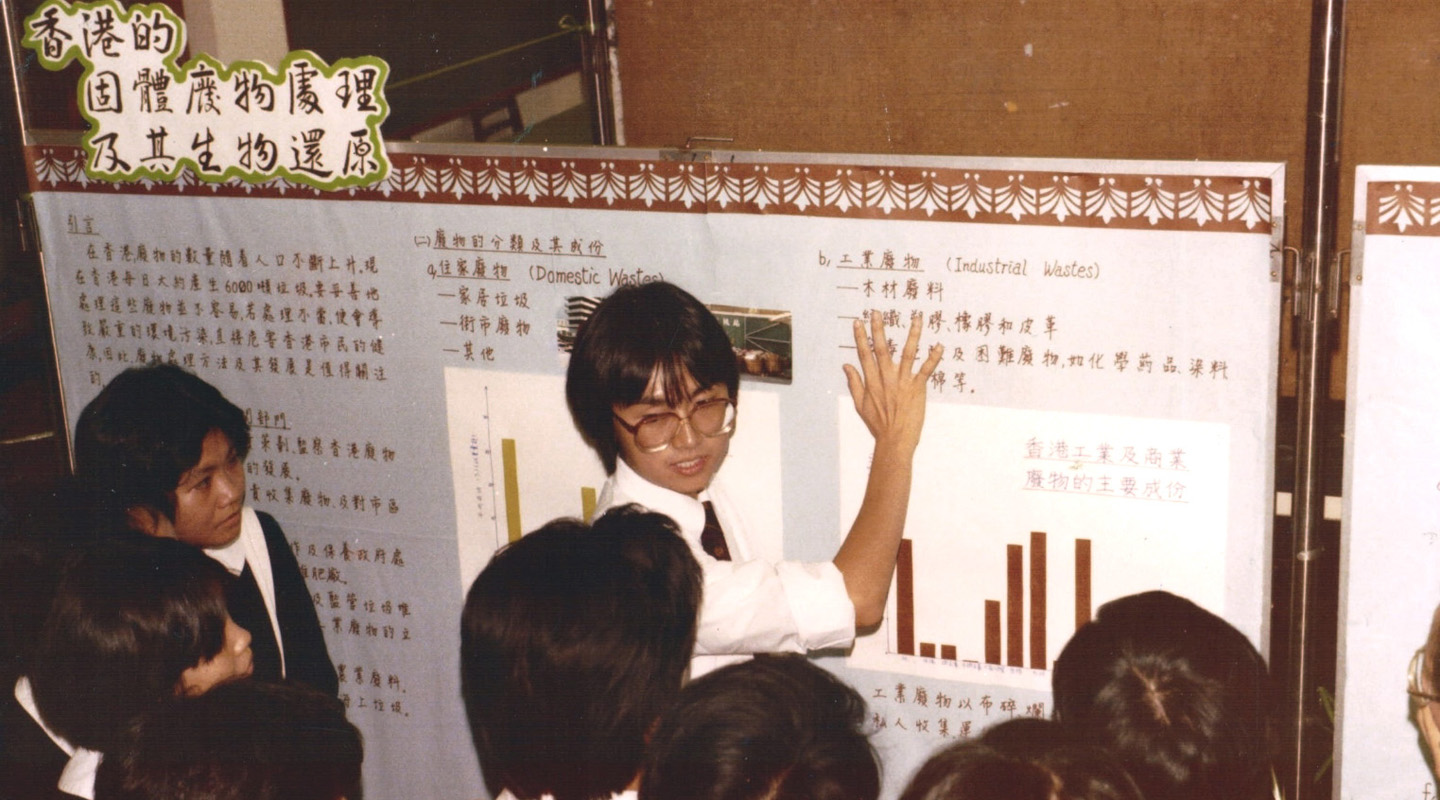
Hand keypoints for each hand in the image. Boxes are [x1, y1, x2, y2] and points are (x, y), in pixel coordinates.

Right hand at [842, 310, 942, 453]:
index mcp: (871, 382)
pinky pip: (926, 370)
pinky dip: (933, 358)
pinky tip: (939, 345)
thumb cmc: (878, 425)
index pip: (864, 355)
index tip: (858, 322)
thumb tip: (846, 366)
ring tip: (917, 319)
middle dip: (879, 330)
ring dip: (913, 335)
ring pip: (908, 354)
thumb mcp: (860, 405)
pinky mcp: (917, 389)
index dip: (861, 338)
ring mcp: (902, 382)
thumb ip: (854, 383)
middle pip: (882, 350)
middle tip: (878, 312)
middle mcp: (886, 379)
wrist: (894, 441)